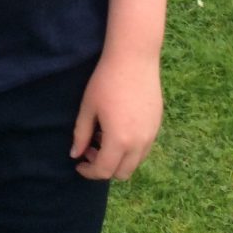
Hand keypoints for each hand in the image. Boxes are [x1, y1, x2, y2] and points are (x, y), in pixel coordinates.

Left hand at [71, 50, 163, 180]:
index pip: (104, 171)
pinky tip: (119, 127)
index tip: (78, 162)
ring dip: (118, 159)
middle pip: (122, 173)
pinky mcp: (157, 125)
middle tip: (90, 149)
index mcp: (119, 141)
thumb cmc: (106, 81)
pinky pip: (144, 148)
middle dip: (104, 168)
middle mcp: (139, 144)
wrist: (134, 58)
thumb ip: (81, 134)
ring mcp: (151, 135)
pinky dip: (130, 148)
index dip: (89, 171)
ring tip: (104, 136)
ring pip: (135, 162)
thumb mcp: (88, 107)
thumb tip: (75, 154)